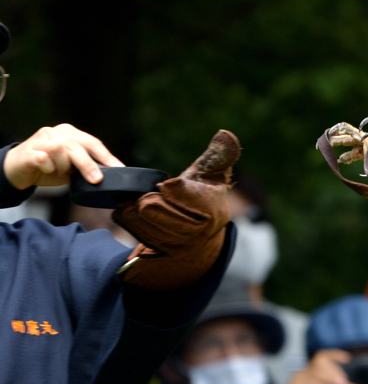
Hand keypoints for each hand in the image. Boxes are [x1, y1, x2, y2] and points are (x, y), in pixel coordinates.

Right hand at [3, 124, 123, 190]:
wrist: (16, 170)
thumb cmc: (47, 168)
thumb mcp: (70, 168)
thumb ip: (85, 167)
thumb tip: (108, 176)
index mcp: (71, 133)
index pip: (93, 143)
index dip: (107, 157)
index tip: (119, 169)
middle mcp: (57, 132)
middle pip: (78, 147)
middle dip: (89, 165)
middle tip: (97, 180)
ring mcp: (42, 139)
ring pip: (60, 151)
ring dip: (62, 166)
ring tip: (57, 172)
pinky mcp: (28, 150)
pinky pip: (43, 158)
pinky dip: (47, 167)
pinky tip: (45, 169)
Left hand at [113, 130, 239, 290]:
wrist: (204, 233)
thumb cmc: (206, 195)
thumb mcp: (214, 175)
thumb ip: (219, 155)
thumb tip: (225, 133)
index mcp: (212, 211)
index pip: (182, 195)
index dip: (172, 188)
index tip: (166, 184)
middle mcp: (197, 232)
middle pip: (157, 209)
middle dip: (147, 198)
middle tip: (144, 191)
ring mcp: (178, 244)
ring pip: (143, 222)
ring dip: (133, 208)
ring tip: (131, 198)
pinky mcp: (162, 251)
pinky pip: (137, 233)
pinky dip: (128, 219)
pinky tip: (126, 209)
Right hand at [275, 350, 350, 383]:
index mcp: (309, 372)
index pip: (322, 356)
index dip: (335, 354)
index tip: (347, 358)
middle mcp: (302, 372)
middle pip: (321, 361)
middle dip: (335, 370)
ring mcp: (297, 379)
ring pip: (315, 370)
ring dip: (330, 378)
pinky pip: (309, 383)